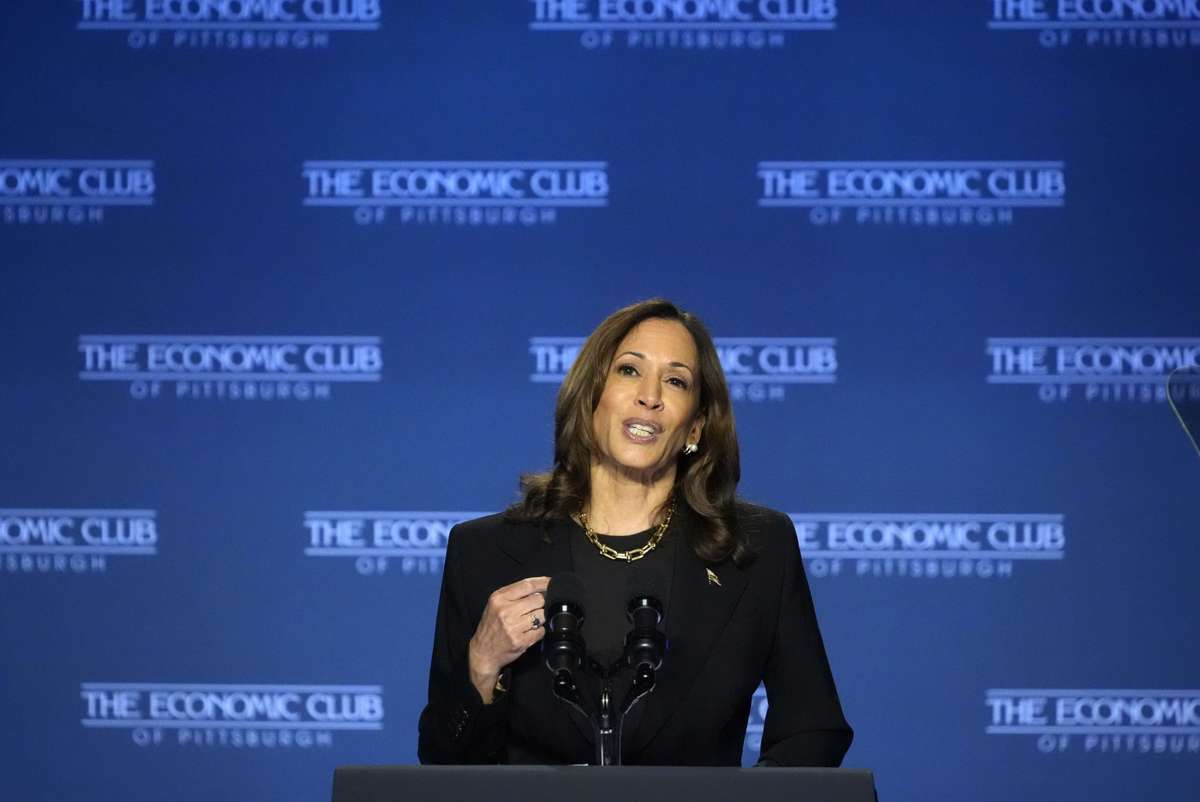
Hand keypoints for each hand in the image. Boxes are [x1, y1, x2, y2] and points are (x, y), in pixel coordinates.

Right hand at [467, 576, 548, 702]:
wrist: (483, 652)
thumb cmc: (491, 626)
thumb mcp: (496, 604)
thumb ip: (515, 595)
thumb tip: (540, 588)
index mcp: (499, 598)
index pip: (527, 585)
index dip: (543, 583)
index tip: (551, 582)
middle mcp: (505, 611)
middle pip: (538, 599)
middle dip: (541, 603)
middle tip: (535, 609)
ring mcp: (513, 627)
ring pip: (542, 615)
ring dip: (540, 618)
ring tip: (529, 622)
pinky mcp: (520, 641)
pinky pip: (541, 631)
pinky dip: (538, 631)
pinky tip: (528, 632)